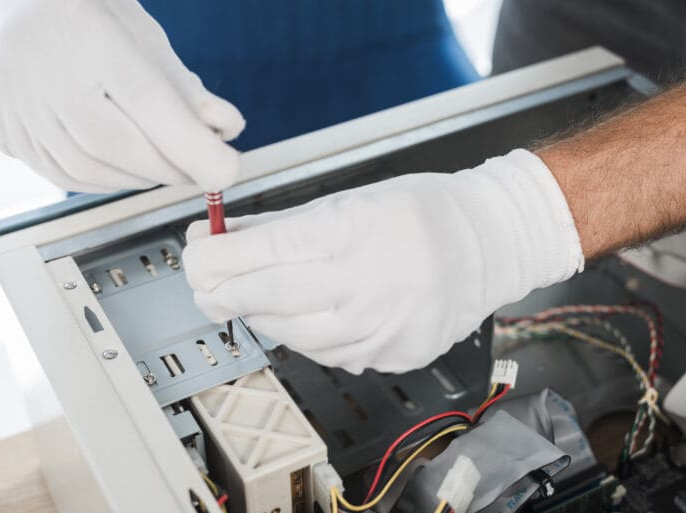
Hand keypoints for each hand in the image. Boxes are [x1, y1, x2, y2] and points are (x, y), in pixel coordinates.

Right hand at [0, 0, 243, 192]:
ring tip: (163, 161)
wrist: (16, 6)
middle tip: (199, 167)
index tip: (227, 170)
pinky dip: (107, 180)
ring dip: (141, 177)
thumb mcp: (145, 37)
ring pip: (89, 170)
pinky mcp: (4, 132)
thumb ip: (185, 88)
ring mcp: (15, 106)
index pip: (147, 101)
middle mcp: (41, 71)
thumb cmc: (89, 16)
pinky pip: (64, 176)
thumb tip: (226, 129)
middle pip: (116, 145)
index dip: (193, 146)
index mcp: (87, 34)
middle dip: (171, 167)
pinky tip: (124, 165)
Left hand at [183, 150, 583, 373]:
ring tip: (251, 299)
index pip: (265, 252)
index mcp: (354, 231)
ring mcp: (382, 326)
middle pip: (269, 299)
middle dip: (224, 292)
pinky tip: (301, 318)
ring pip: (293, 335)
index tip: (195, 257)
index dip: (217, 259)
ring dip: (261, 317)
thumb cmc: (422, 212)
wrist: (489, 243)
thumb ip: (283, 224)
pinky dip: (304, 337)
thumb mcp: (351, 200)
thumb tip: (222, 234)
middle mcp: (367, 283)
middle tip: (206, 285)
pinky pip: (329, 354)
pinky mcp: (393, 353)